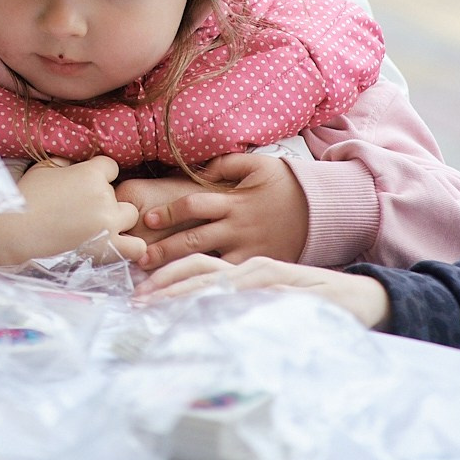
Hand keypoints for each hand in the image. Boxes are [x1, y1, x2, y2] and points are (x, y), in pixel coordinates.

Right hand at [0, 156, 144, 265]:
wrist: (14, 232)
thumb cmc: (25, 198)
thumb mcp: (42, 168)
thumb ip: (66, 161)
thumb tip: (76, 161)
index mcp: (90, 174)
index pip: (111, 167)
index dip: (99, 176)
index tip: (85, 187)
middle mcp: (104, 197)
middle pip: (122, 194)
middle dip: (109, 201)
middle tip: (87, 212)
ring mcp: (109, 224)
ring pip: (131, 217)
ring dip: (119, 221)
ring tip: (100, 229)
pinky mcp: (108, 249)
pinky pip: (137, 248)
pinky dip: (130, 247)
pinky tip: (113, 245)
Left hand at [122, 151, 309, 269]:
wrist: (320, 210)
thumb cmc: (285, 184)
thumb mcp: (259, 165)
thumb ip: (227, 165)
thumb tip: (200, 170)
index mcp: (234, 201)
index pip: (194, 205)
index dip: (169, 212)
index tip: (146, 218)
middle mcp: (238, 227)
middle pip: (194, 238)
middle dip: (164, 249)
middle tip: (139, 257)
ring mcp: (248, 249)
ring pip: (208, 262)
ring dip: (181, 273)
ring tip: (155, 284)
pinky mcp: (258, 264)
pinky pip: (230, 276)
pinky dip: (209, 285)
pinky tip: (188, 295)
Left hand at [141, 254, 392, 328]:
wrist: (364, 298)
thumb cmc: (314, 302)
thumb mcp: (272, 303)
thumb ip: (242, 307)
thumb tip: (202, 324)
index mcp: (245, 269)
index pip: (197, 267)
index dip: (167, 277)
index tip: (139, 294)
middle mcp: (252, 267)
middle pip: (200, 268)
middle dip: (165, 283)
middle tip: (136, 302)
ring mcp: (271, 277)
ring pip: (220, 279)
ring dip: (186, 292)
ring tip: (159, 306)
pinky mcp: (289, 289)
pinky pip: (254, 293)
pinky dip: (230, 300)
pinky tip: (209, 311)